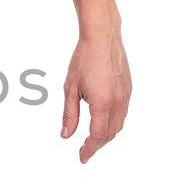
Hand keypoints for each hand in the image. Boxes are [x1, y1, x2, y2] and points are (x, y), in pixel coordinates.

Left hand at [61, 30, 131, 163]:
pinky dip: (114, 123)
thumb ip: (69, 114)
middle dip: (98, 144)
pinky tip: (103, 122)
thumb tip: (66, 135)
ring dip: (107, 135)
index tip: (82, 157)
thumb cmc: (84, 59)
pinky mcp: (128, 89)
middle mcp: (117, 101)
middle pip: (110, 133)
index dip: (90, 149)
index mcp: (102, 102)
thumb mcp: (70, 88)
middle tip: (84, 150)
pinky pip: (123, 113)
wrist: (103, 37)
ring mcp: (126, 95)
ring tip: (93, 139)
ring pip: (119, 125)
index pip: (98, 135)